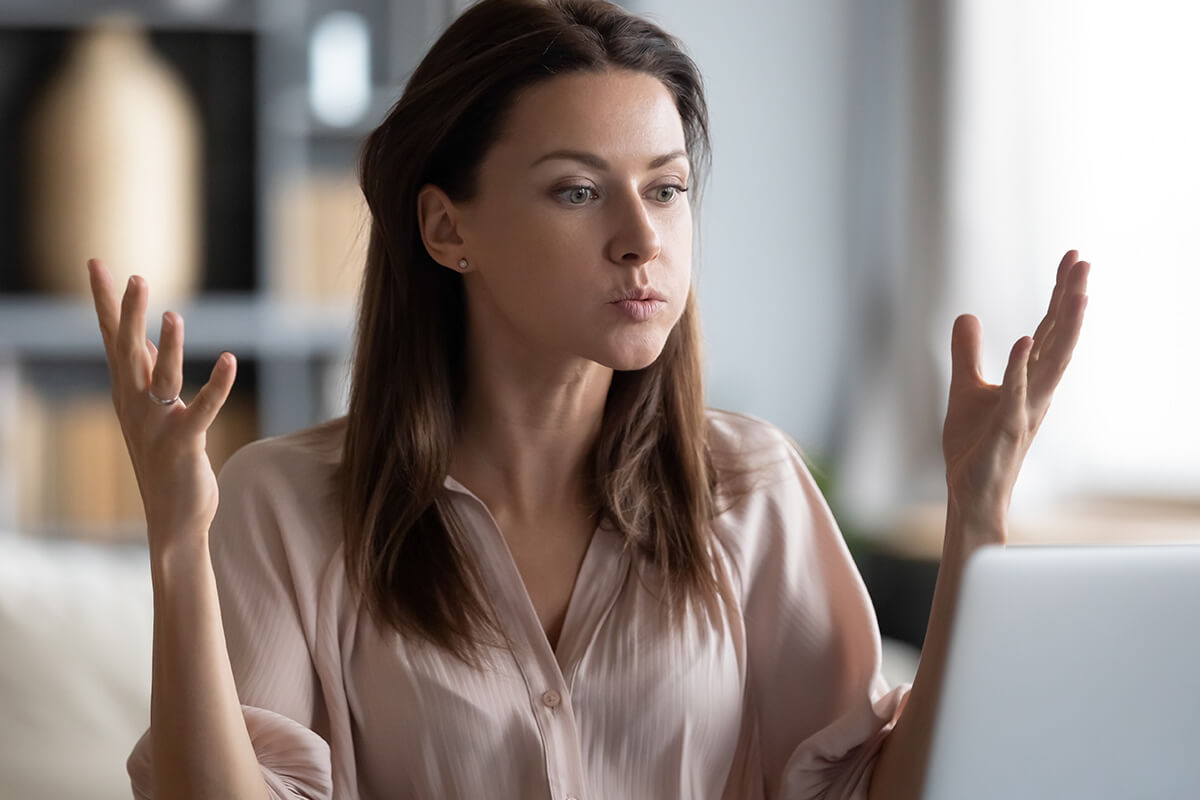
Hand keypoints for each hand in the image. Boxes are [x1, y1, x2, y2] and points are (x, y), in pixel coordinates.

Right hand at [87, 258, 236, 550]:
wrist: (173, 518)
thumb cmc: (165, 460)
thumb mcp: (151, 410)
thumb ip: (148, 373)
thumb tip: (145, 337)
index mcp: (127, 393)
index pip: (112, 338)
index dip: (104, 301)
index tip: (96, 263)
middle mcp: (136, 405)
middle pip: (127, 350)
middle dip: (127, 313)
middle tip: (132, 276)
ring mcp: (157, 425)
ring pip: (162, 377)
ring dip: (168, 346)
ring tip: (175, 314)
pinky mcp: (184, 443)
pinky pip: (203, 408)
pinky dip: (217, 384)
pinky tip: (229, 360)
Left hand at [941, 249, 1089, 541]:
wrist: (970, 490)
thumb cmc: (974, 445)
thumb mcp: (964, 388)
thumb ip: (967, 353)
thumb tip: (966, 315)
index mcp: (1029, 378)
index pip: (1048, 328)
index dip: (1060, 293)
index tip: (1072, 257)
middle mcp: (1036, 390)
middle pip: (1059, 337)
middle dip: (1071, 299)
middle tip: (1083, 261)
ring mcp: (1025, 409)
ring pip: (1052, 362)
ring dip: (1064, 328)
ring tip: (1076, 293)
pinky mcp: (1006, 428)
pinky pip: (1015, 394)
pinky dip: (1019, 368)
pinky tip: (1022, 340)